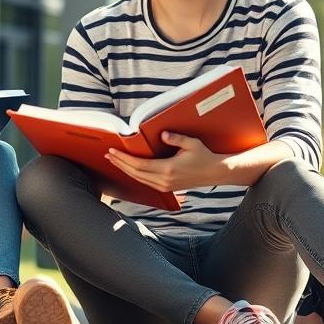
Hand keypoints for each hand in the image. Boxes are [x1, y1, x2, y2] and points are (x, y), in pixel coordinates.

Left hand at [104, 132, 228, 191]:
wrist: (214, 172)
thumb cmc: (203, 156)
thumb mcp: (192, 143)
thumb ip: (176, 138)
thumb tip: (162, 134)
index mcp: (168, 169)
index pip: (139, 165)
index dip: (124, 158)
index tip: (113, 151)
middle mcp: (164, 180)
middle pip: (135, 173)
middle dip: (120, 163)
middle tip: (108, 155)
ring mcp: (165, 186)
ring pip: (139, 179)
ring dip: (125, 169)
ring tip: (114, 161)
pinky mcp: (167, 188)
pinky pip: (145, 182)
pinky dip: (134, 175)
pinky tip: (128, 169)